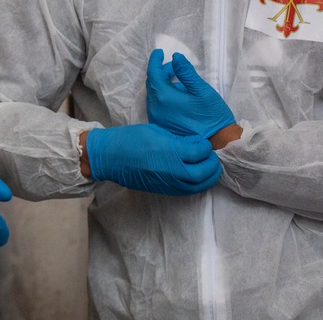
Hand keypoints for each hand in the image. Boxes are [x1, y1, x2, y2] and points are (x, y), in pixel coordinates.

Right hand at [85, 124, 220, 194]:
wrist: (110, 157)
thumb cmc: (132, 139)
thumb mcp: (157, 130)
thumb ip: (179, 138)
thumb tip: (195, 143)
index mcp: (172, 151)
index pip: (200, 151)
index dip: (205, 145)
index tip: (203, 141)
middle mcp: (174, 170)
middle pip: (204, 171)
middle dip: (212, 163)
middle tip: (211, 155)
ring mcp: (170, 183)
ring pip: (199, 185)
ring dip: (208, 176)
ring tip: (208, 167)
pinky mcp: (165, 190)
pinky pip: (188, 191)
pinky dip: (197, 184)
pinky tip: (197, 176)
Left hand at [146, 49, 235, 138]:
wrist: (218, 142)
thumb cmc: (211, 115)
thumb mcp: (202, 90)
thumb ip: (186, 72)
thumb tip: (175, 57)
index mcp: (163, 98)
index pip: (152, 74)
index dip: (155, 60)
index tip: (160, 52)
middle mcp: (155, 109)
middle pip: (153, 84)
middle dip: (162, 72)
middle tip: (175, 67)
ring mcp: (157, 119)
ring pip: (155, 95)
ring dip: (164, 84)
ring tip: (181, 81)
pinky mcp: (162, 126)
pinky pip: (158, 105)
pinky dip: (165, 95)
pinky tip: (180, 94)